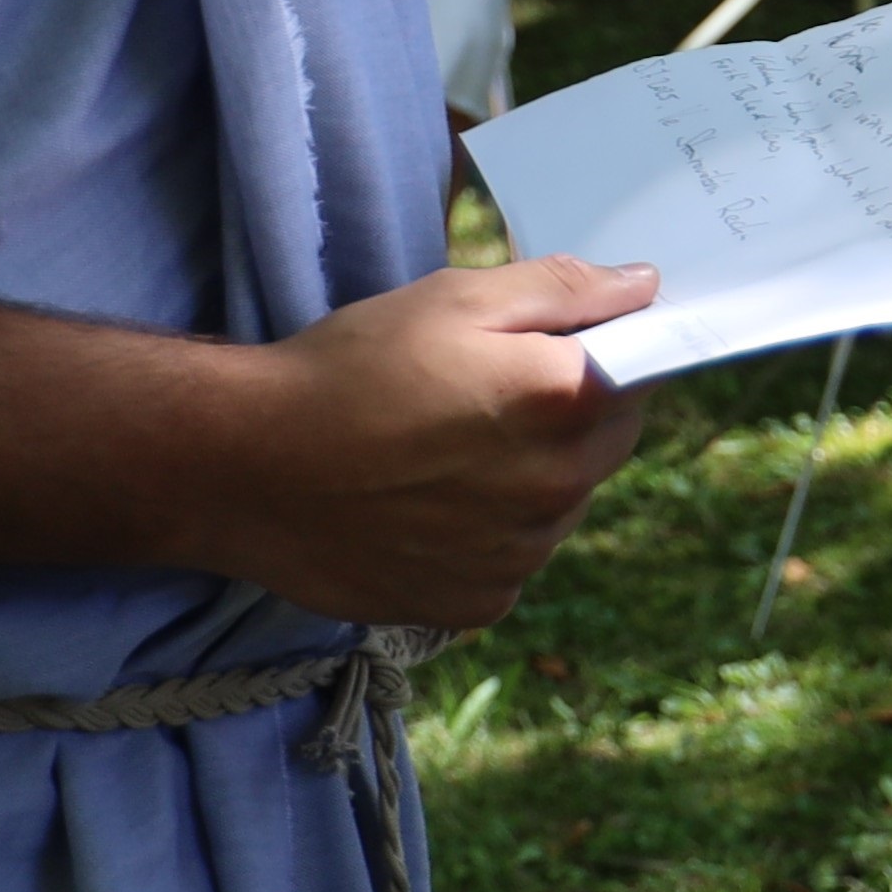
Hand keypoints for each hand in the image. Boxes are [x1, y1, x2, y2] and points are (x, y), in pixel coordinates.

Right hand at [203, 255, 658, 628]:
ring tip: (442, 452)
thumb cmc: (350, 367)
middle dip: (570, 417)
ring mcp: (517, 556)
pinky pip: (511, 560)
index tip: (557, 350)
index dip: (603, 356)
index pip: (641, 375)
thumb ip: (564, 290)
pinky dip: (487, 536)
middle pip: (606, 445)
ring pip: (559, 508)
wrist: (246, 467)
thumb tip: (644, 287)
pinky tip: (427, 505)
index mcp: (566, 403)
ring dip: (528, 480)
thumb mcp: (456, 297)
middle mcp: (556, 489)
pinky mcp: (474, 604)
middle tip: (484, 394)